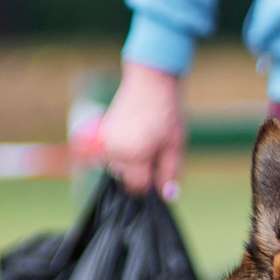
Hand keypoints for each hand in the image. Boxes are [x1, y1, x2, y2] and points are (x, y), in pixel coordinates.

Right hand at [101, 61, 186, 196]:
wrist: (150, 82)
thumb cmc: (166, 113)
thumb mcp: (175, 146)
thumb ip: (170, 174)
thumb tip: (167, 197)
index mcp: (133, 156)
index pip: (139, 188)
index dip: (153, 187)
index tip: (163, 175)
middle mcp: (115, 152)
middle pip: (128, 180)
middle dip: (144, 175)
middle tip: (159, 155)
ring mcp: (107, 142)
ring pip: (120, 169)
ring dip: (134, 165)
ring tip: (150, 144)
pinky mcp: (105, 134)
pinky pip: (115, 155)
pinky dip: (127, 154)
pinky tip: (140, 138)